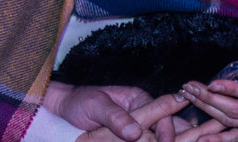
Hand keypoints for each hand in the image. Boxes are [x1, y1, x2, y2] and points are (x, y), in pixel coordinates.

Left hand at [46, 84, 187, 141]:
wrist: (65, 110)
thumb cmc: (80, 102)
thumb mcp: (95, 105)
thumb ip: (114, 117)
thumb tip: (135, 133)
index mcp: (138, 98)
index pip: (160, 114)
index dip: (166, 129)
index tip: (165, 141)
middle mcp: (141, 113)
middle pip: (165, 127)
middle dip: (172, 138)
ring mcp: (137, 128)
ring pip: (157, 137)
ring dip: (164, 140)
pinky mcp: (130, 139)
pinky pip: (145, 141)